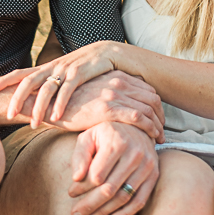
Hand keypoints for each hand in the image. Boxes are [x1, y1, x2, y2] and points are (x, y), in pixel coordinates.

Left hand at [0, 40, 131, 122]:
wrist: (109, 52)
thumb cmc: (86, 68)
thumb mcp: (65, 75)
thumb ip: (52, 85)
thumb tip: (36, 101)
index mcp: (47, 68)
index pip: (21, 73)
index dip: (4, 80)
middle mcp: (53, 67)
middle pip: (28, 81)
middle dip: (16, 98)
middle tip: (8, 114)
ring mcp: (66, 69)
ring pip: (46, 88)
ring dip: (38, 107)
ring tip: (33, 124)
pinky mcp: (81, 72)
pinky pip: (68, 89)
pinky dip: (61, 103)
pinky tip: (56, 116)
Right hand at [40, 71, 164, 141]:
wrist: (50, 105)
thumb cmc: (73, 103)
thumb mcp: (96, 92)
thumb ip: (112, 93)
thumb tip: (127, 104)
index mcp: (116, 75)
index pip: (148, 89)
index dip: (157, 106)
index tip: (158, 120)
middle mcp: (117, 81)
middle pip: (152, 98)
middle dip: (160, 116)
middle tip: (162, 133)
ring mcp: (113, 93)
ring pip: (148, 108)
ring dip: (157, 125)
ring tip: (159, 139)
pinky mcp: (108, 108)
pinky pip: (138, 117)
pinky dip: (148, 128)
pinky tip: (150, 139)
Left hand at [69, 122, 158, 214]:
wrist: (136, 126)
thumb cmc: (106, 133)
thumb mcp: (90, 135)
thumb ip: (80, 154)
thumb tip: (75, 178)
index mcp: (116, 141)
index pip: (96, 174)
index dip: (82, 188)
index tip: (71, 194)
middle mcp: (134, 153)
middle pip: (109, 189)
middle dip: (90, 205)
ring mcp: (147, 165)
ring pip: (123, 197)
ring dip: (105, 213)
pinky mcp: (154, 175)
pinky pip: (140, 200)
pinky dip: (125, 214)